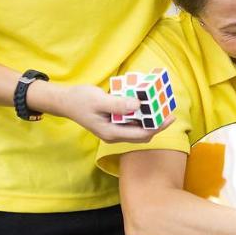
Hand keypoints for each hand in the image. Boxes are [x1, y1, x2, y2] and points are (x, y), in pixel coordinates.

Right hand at [34, 82, 175, 142]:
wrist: (64, 101)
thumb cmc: (79, 100)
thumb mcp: (99, 100)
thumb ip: (118, 104)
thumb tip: (139, 104)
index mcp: (112, 133)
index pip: (142, 134)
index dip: (158, 126)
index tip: (170, 116)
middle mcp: (115, 134)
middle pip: (143, 133)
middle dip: (157, 123)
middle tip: (168, 108)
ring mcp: (114, 129)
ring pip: (138, 127)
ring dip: (150, 117)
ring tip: (160, 103)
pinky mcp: (114, 122)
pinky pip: (131, 120)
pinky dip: (140, 112)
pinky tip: (145, 101)